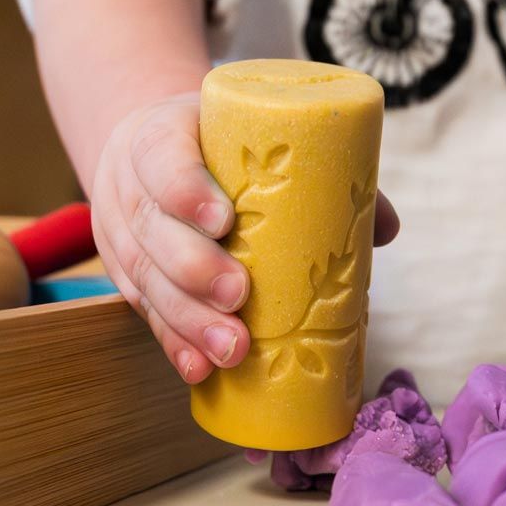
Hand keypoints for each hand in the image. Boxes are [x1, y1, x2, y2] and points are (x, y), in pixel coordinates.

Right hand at [92, 95, 398, 383]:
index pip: (162, 157)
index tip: (223, 220)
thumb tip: (384, 230)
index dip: (186, 189)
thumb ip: (320, 173)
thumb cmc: (214, 145)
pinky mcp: (126, 277)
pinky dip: (173, 344)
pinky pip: (144, 313)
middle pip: (152, 229)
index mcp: (160, 136)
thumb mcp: (248, 138)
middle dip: (194, 268)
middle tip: (239, 295)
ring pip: (145, 280)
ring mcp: (121, 235)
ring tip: (231, 350)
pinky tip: (198, 369)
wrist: (145, 151)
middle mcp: (130, 186)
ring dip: (188, 321)